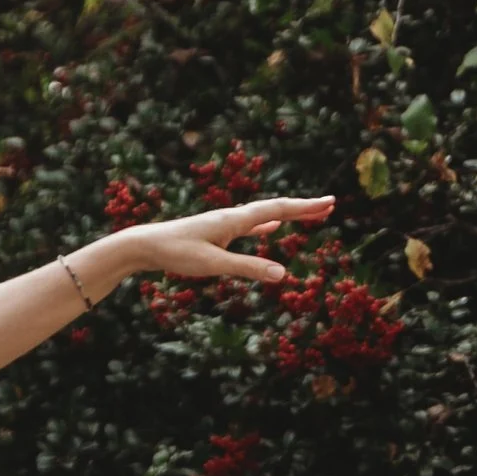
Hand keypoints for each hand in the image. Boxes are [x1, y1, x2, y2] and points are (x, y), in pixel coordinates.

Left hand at [109, 195, 336, 288]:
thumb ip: (247, 268)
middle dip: (303, 207)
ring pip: (265, 216)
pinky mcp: (217, 232)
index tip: (330, 201)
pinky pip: (250, 226)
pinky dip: (266, 225)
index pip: (278, 210)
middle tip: (330, 205)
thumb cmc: (177, 253)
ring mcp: (225, 224)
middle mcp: (232, 217)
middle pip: (275, 209)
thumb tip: (282, 274)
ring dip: (289, 215)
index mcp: (235, 220)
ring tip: (309, 213)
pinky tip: (272, 227)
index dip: (305, 207)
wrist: (145, 245)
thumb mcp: (213, 265)